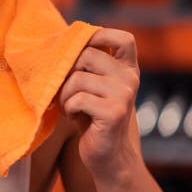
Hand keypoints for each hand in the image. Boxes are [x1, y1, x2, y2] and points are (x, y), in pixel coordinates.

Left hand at [56, 28, 140, 180]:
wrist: (107, 155)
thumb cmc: (91, 117)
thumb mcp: (93, 86)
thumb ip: (88, 65)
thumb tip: (61, 42)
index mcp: (127, 69)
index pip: (124, 38)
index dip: (99, 36)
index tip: (79, 52)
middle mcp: (130, 79)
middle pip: (87, 55)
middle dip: (67, 73)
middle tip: (67, 92)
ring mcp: (124, 95)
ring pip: (77, 78)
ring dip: (64, 95)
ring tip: (70, 107)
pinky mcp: (114, 112)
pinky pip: (78, 99)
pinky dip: (68, 108)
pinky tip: (75, 118)